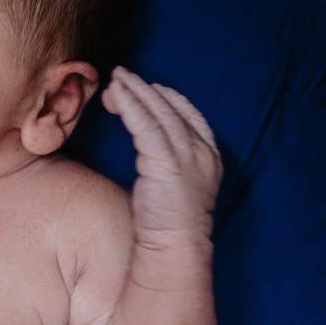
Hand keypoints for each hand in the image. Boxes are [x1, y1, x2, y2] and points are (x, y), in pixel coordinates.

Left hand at [101, 67, 221, 247]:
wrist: (175, 248)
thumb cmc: (169, 223)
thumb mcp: (175, 186)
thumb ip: (168, 163)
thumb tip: (148, 149)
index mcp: (210, 157)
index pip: (191, 116)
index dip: (170, 98)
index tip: (151, 87)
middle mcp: (202, 152)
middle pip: (172, 109)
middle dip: (144, 90)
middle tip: (121, 76)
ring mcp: (187, 156)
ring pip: (158, 113)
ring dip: (134, 92)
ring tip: (115, 79)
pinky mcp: (167, 163)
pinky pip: (146, 126)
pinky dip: (131, 107)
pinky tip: (117, 97)